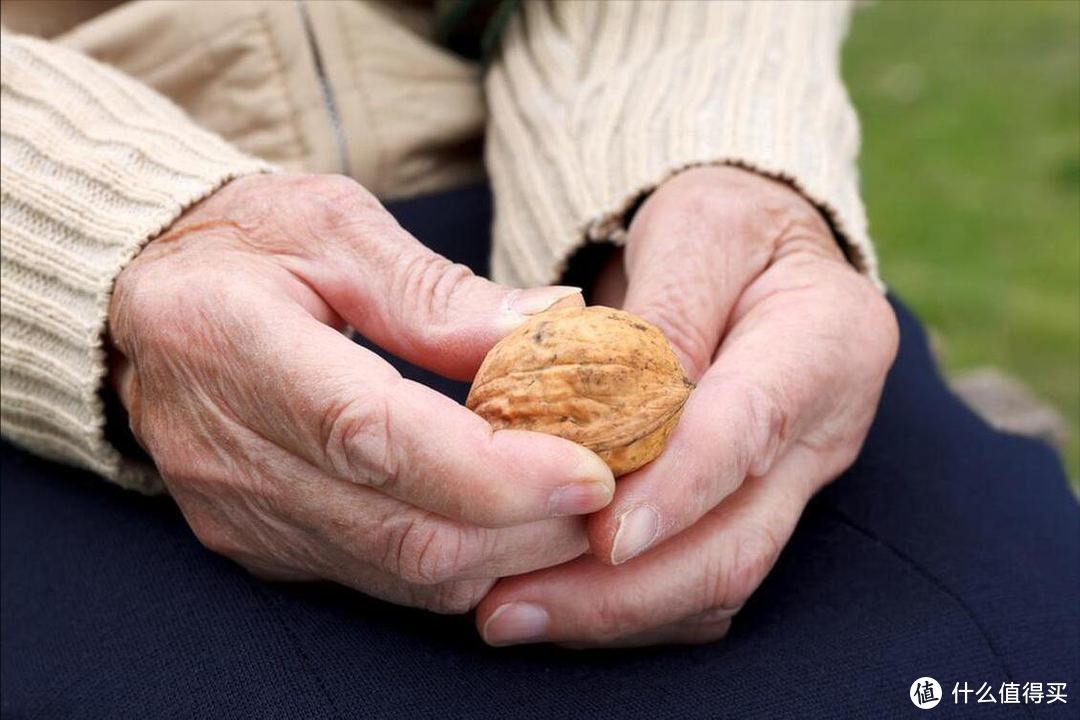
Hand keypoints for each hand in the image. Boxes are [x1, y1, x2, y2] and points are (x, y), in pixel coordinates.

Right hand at [108, 174, 614, 612]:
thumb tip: (552, 327)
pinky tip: (508, 526)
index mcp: (234, 344)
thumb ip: (438, 291)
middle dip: (529, 527)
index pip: (379, 437)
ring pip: (399, 574)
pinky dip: (459, 565)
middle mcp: (229, 453)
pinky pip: (375, 581)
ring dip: (506, 555)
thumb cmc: (243, 244)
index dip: (497, 470)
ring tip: (576, 508)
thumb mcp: (335, 226)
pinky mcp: (257, 542)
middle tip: (613, 488)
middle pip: (403, 530)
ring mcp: (240, 511)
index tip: (592, 468)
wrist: (142, 300)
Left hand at [475, 166, 897, 644]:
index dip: (678, 488)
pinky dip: (622, 603)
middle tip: (510, 608)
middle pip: (735, 541)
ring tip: (508, 615)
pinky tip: (549, 602)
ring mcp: (793, 483)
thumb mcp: (695, 231)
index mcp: (827, 341)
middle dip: (624, 590)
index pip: (750, 428)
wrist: (751, 252)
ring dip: (611, 611)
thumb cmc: (720, 228)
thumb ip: (664, 317)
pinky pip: (694, 583)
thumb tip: (617, 416)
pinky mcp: (753, 510)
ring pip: (713, 579)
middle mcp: (823, 431)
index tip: (603, 536)